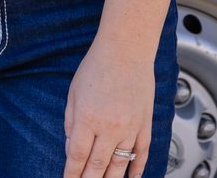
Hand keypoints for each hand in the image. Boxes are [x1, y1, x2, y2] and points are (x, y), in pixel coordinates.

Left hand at [63, 39, 154, 177]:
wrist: (126, 51)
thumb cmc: (96, 67)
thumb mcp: (73, 93)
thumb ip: (71, 123)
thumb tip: (72, 148)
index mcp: (88, 118)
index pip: (78, 156)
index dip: (72, 173)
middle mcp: (110, 127)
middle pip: (98, 165)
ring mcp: (131, 128)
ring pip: (120, 164)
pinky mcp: (145, 125)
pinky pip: (142, 154)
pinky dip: (137, 169)